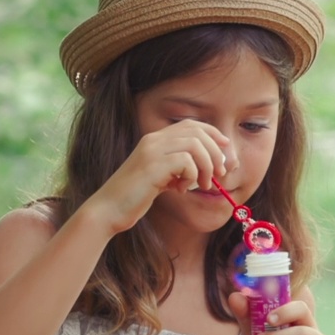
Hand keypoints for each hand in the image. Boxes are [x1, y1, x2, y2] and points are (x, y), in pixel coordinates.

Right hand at [86, 120, 232, 233]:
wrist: (109, 209)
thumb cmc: (136, 196)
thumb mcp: (161, 177)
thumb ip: (180, 168)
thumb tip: (211, 166)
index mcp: (155, 139)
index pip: (191, 124)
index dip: (213, 133)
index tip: (225, 149)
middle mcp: (154, 140)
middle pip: (197, 133)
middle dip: (215, 152)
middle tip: (219, 174)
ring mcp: (152, 151)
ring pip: (195, 146)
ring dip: (206, 166)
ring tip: (202, 185)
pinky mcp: (152, 166)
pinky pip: (186, 162)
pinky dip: (191, 176)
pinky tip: (180, 190)